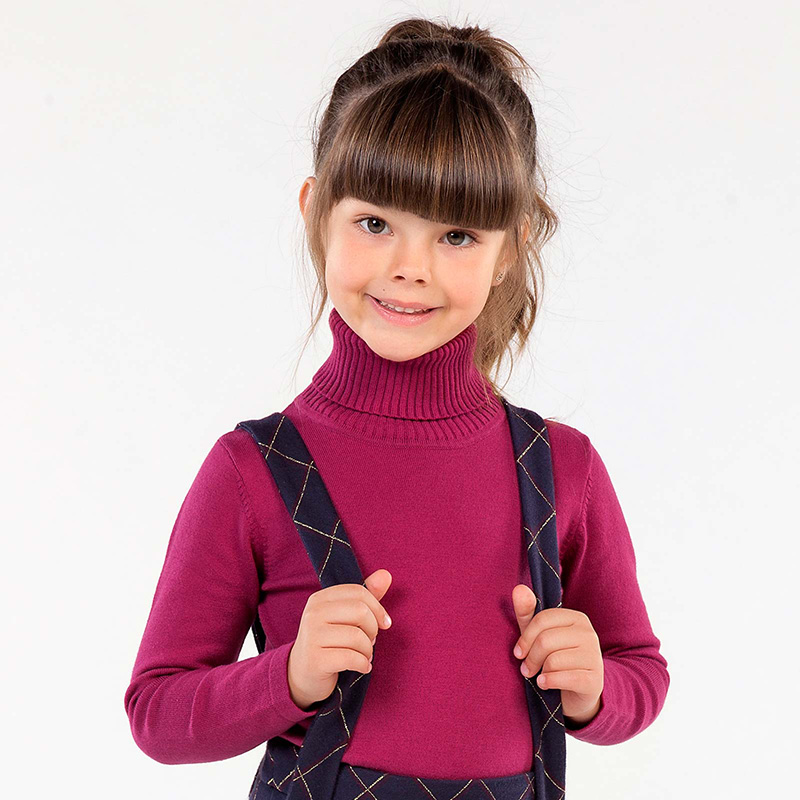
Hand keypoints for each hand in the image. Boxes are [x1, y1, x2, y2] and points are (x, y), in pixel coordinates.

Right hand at [287, 569, 392, 709]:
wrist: (302, 674)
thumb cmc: (330, 641)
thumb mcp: (346, 616)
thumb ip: (367, 595)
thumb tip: (386, 574)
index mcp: (320, 598)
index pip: (359, 592)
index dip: (377, 608)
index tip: (384, 623)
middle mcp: (313, 613)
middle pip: (360, 611)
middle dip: (373, 629)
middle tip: (370, 641)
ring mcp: (312, 636)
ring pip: (357, 637)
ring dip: (368, 651)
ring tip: (365, 656)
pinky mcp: (315, 660)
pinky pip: (351, 658)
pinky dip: (363, 664)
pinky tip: (362, 667)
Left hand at [511, 584, 603, 725]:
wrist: (579, 692)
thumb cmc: (556, 658)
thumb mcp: (539, 634)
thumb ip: (527, 612)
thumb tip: (518, 588)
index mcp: (576, 618)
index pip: (542, 619)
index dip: (525, 637)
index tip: (518, 652)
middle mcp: (588, 633)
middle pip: (546, 640)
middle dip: (530, 657)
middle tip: (525, 669)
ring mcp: (594, 656)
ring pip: (553, 660)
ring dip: (540, 672)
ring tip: (539, 676)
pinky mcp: (595, 680)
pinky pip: (565, 678)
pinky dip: (549, 682)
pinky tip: (545, 684)